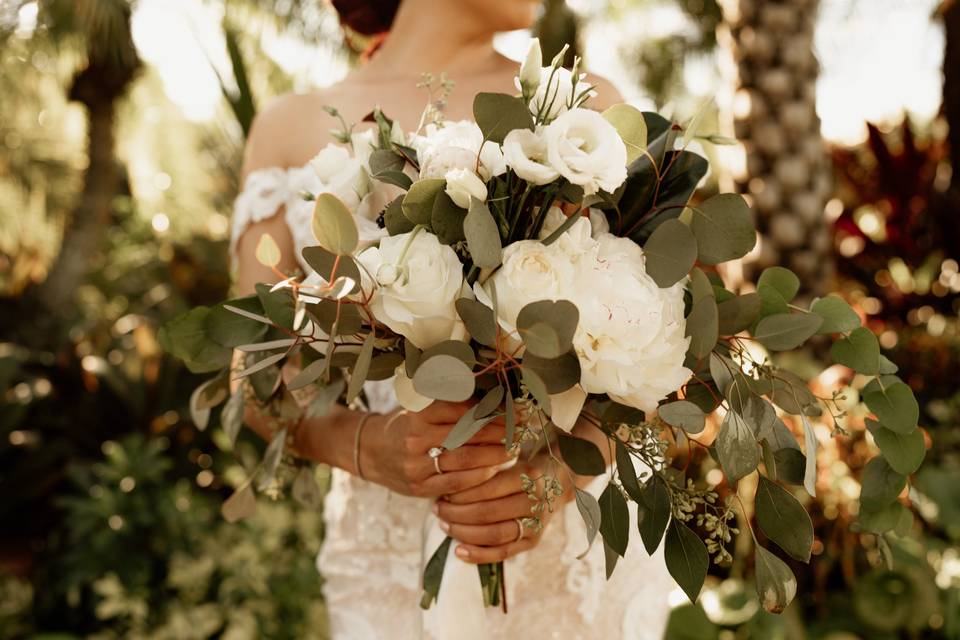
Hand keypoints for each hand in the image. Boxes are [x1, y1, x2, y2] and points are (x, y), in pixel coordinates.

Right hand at [359, 401, 514, 497]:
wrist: (372, 452)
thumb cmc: (408, 424)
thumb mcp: (421, 406)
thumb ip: (452, 400)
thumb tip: (495, 396)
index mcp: (418, 412)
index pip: (462, 408)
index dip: (491, 409)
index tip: (513, 410)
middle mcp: (415, 437)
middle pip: (468, 433)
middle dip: (499, 432)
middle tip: (520, 430)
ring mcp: (416, 464)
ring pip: (465, 459)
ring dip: (495, 455)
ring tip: (512, 450)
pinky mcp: (419, 487)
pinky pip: (456, 483)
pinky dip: (479, 476)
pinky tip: (494, 470)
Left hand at [434, 453, 570, 563]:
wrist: (556, 483)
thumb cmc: (521, 467)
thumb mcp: (509, 458)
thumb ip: (484, 465)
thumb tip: (447, 476)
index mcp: (528, 476)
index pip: (488, 488)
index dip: (462, 493)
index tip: (442, 491)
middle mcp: (535, 501)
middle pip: (489, 513)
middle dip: (457, 513)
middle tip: (438, 508)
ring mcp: (536, 524)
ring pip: (494, 534)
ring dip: (464, 533)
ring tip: (444, 525)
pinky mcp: (533, 541)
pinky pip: (503, 553)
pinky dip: (479, 555)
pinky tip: (458, 551)